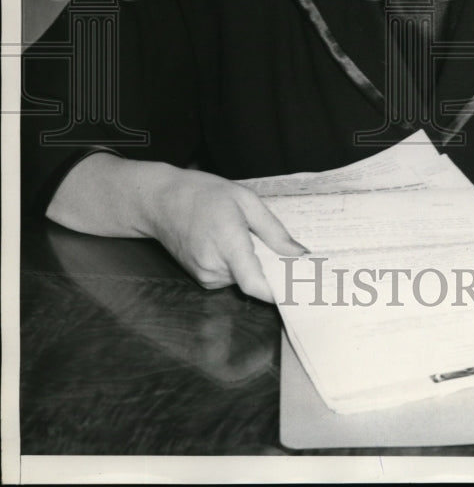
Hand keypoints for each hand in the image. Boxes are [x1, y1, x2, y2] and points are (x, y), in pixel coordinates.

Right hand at [47, 153, 304, 302]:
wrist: (161, 201)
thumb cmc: (205, 194)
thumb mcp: (246, 201)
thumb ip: (274, 231)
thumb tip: (300, 254)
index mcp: (228, 243)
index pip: (255, 283)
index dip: (279, 292)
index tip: (300, 290)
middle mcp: (214, 266)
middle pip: (255, 280)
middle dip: (268, 266)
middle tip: (270, 242)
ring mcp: (204, 276)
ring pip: (243, 279)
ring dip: (251, 263)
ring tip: (240, 234)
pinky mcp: (200, 279)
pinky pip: (230, 277)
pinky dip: (237, 265)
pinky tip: (227, 242)